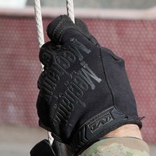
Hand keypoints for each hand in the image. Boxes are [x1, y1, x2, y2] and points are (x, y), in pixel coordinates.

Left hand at [36, 16, 141, 155]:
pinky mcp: (42, 101)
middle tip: (73, 69)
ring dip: (58, 80)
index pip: (58, 27)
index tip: (67, 39)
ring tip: (77, 94)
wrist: (104, 128)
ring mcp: (47, 81)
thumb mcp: (111, 62)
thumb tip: (79, 33)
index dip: (63, 33)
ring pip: (47, 75)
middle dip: (57, 57)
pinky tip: (71, 107)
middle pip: (48, 51)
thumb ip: (91, 46)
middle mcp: (57, 60)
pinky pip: (46, 95)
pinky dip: (55, 99)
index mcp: (74, 45)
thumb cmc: (113, 94)